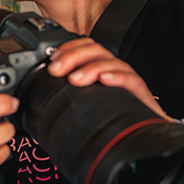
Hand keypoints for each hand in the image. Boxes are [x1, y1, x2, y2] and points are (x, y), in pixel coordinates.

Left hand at [47, 38, 168, 119]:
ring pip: (112, 62)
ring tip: (75, 79)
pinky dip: (118, 77)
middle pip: (96, 51)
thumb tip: (39, 102)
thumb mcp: (86, 106)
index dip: (70, 47)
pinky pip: (132, 80)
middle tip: (56, 69)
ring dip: (91, 68)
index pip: (87, 47)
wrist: (144, 137)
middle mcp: (114, 71)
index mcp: (101, 70)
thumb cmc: (114, 122)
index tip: (53, 57)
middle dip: (73, 56)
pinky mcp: (142, 95)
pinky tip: (105, 80)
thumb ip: (68, 99)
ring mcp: (128, 81)